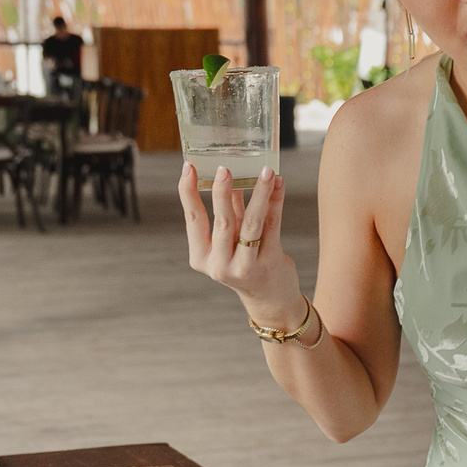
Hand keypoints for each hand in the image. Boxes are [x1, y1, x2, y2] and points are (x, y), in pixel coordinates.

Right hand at [180, 163, 302, 326]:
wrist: (270, 299)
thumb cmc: (246, 263)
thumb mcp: (230, 241)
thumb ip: (230, 213)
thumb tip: (230, 177)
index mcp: (201, 257)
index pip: (192, 219)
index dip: (188, 192)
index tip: (188, 167)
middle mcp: (220, 264)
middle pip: (222, 221)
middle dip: (222, 192)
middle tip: (225, 168)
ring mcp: (245, 266)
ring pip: (250, 223)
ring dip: (258, 193)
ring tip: (265, 171)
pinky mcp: (269, 263)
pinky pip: (272, 225)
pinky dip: (275, 201)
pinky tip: (278, 183)